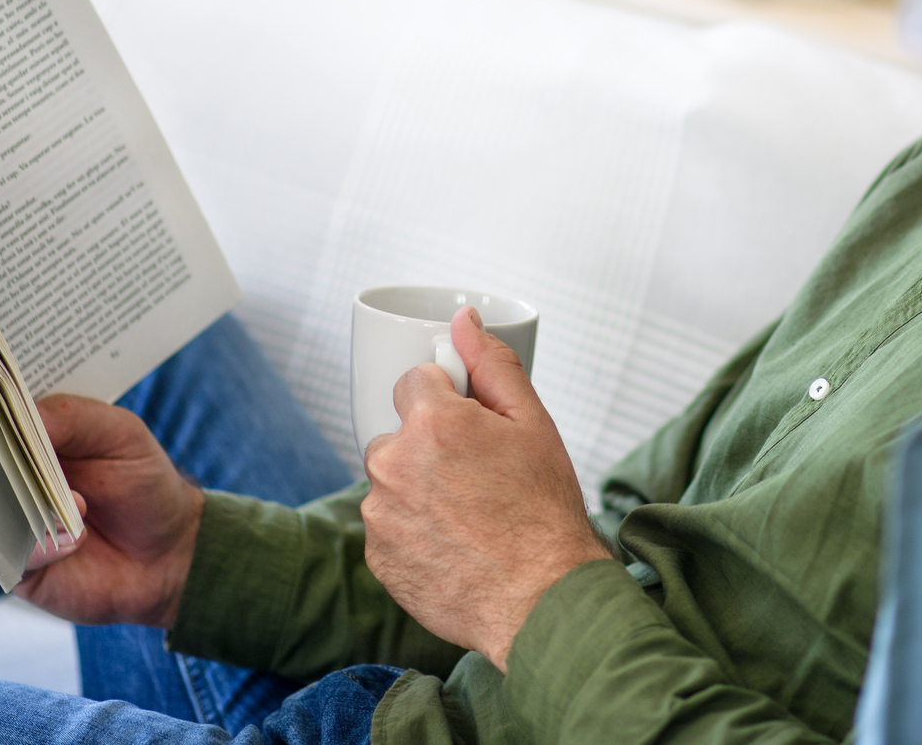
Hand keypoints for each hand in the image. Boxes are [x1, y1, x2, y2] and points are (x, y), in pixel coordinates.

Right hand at [13, 395, 205, 629]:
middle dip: (1, 459)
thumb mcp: (120, 433)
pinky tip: (78, 539)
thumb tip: (26, 414)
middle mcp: (12, 479)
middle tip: (26, 457)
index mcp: (30, 438)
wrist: (169, 550)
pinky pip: (14, 555)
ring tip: (78, 504)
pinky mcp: (20, 566)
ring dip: (32, 506)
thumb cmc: (142, 481)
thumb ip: (73, 418)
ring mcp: (12, 523)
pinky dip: (44, 546)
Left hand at [360, 308, 611, 671]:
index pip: (414, 382)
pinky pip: (387, 525)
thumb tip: (462, 321)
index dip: (448, 402)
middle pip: (399, 433)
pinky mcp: (377, 556)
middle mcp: (395, 464)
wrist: (540, 600)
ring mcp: (381, 514)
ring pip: (391, 481)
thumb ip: (492, 364)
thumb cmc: (543, 514)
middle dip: (430, 446)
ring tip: (467, 515)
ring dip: (417, 488)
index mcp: (434, 422)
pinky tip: (452, 543)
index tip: (473, 430)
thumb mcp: (532, 424)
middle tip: (477, 477)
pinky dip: (411, 530)